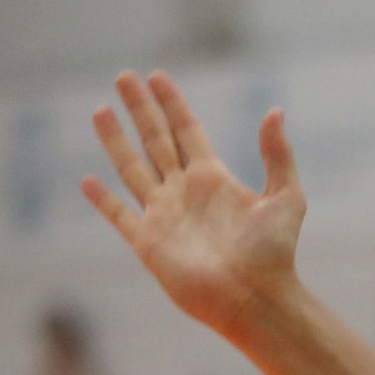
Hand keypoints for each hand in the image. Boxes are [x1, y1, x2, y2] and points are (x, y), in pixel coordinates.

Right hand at [82, 70, 305, 340]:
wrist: (255, 298)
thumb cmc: (275, 253)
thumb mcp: (287, 198)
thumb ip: (278, 156)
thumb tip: (275, 112)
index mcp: (213, 178)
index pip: (186, 131)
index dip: (172, 103)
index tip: (157, 76)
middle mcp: (185, 192)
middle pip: (155, 141)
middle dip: (140, 109)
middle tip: (124, 76)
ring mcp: (163, 216)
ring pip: (132, 168)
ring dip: (115, 141)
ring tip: (100, 111)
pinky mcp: (148, 242)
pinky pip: (119, 215)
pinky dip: (103, 199)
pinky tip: (87, 181)